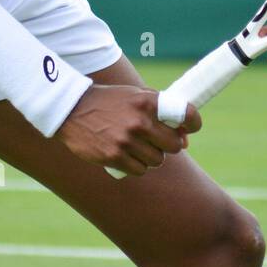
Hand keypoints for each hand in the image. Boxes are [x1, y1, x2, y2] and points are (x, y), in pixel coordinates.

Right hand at [56, 83, 201, 176]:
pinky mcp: (113, 157)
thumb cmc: (109, 102)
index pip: (186, 113)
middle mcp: (139, 121)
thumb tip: (185, 138)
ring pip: (157, 160)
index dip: (194, 123)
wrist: (72, 109)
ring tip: (135, 145)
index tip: (192, 127)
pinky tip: (124, 154)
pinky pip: (139, 170)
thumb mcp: (134, 96)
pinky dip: (135, 165)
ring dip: (150, 156)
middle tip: (156, 139)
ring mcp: (126, 141)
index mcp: (147, 101)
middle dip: (169, 144)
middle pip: (175, 145)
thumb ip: (160, 111)